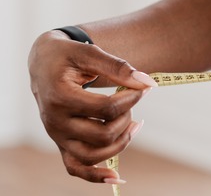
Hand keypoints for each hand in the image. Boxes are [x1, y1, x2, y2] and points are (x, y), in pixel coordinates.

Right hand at [28, 31, 156, 183]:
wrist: (43, 64)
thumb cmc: (68, 56)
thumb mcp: (90, 53)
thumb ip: (118, 67)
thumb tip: (148, 83)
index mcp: (60, 97)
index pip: (106, 109)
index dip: (132, 98)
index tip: (143, 87)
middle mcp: (55, 122)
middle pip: (102, 134)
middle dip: (127, 117)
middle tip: (132, 100)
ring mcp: (58, 136)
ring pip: (93, 155)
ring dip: (121, 142)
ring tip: (134, 123)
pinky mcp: (62, 143)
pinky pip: (76, 168)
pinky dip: (95, 176)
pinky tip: (117, 176)